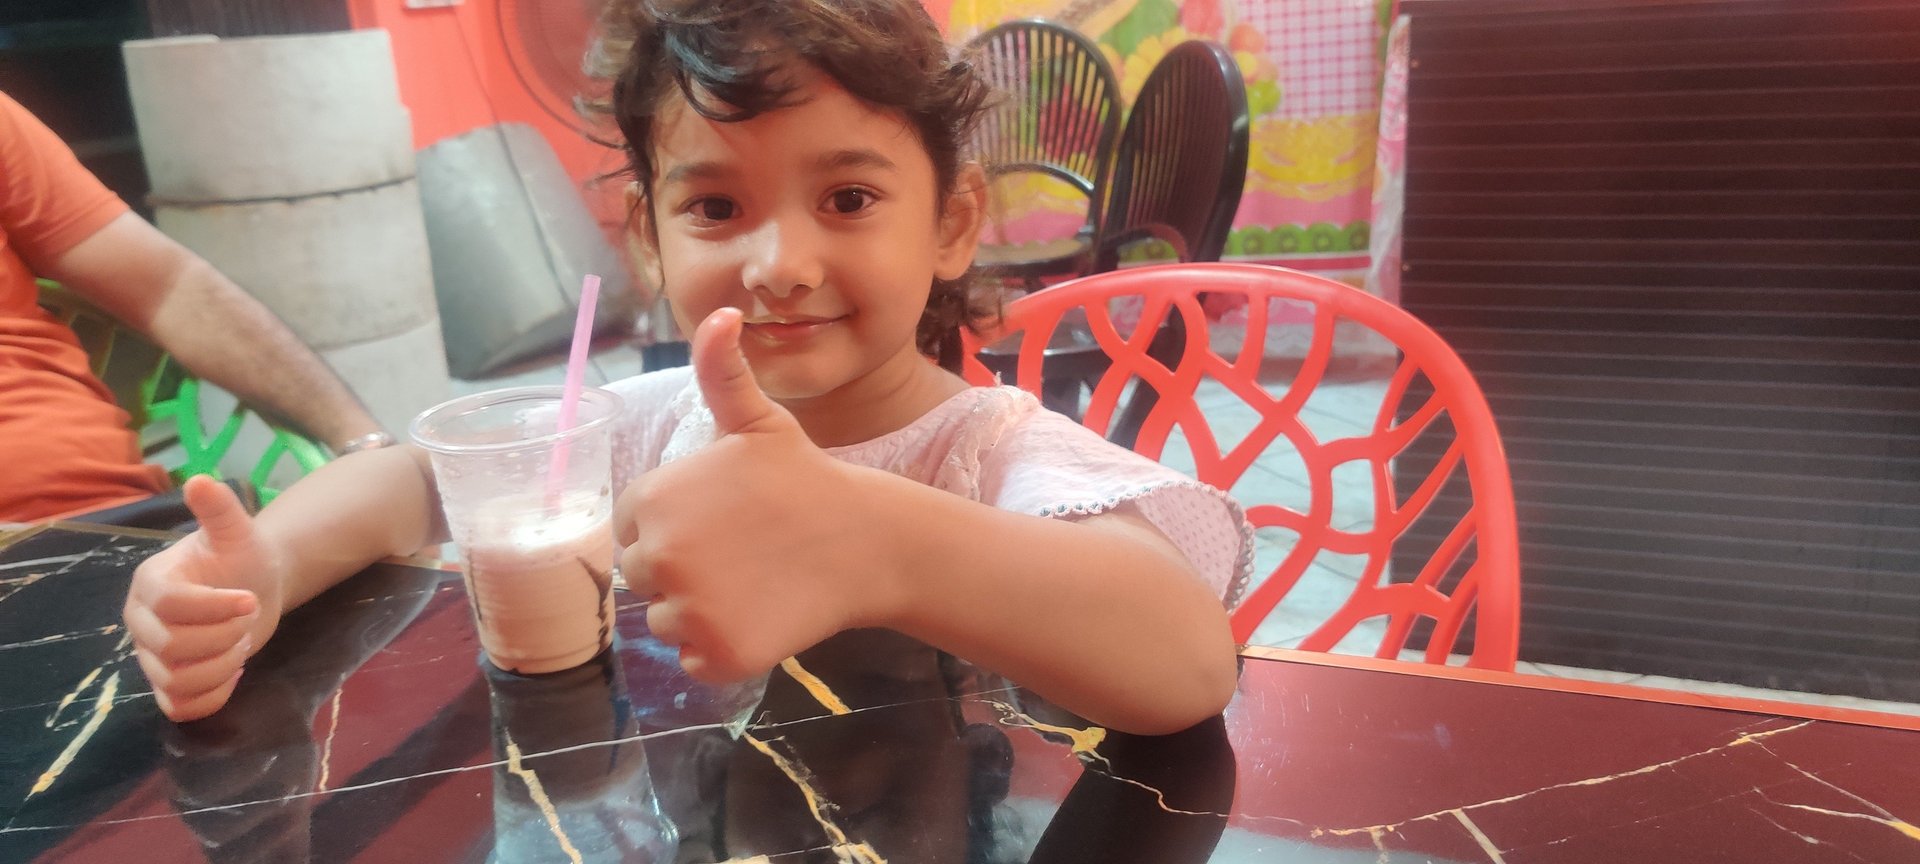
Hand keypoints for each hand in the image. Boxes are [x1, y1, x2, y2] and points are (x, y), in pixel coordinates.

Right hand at [124, 476, 286, 720]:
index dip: (214, 608)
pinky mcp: (170, 682)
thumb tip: (200, 481)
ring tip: (241, 642)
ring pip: (175, 681)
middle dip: (223, 637)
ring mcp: (152, 656)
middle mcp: (141, 621)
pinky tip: (235, 672)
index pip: (168, 606)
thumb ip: (219, 508)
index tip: (249, 600)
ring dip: (222, 667)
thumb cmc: (242, 556)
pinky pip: (179, 707)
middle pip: (170, 647)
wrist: (255, 585)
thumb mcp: (237, 530)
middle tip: (247, 618)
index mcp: (151, 582)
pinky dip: (213, 697)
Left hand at [615, 308, 902, 681]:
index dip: (677, 527)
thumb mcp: (757, 421)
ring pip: (667, 622)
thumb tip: (720, 311)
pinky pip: (693, 661)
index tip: (722, 522)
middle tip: (741, 555)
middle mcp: (660, 556)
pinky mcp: (716, 654)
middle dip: (685, 570)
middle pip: (645, 577)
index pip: (634, 529)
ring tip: (753, 583)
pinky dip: (720, 648)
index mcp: (654, 500)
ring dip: (701, 611)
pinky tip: (759, 616)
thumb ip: (720, 371)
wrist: (866, 542)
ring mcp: (688, 610)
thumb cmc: (806, 478)